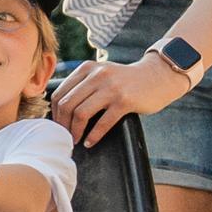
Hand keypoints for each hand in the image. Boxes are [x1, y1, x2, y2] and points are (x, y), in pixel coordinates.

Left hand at [52, 51, 193, 147]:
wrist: (157, 76)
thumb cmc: (125, 81)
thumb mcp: (101, 74)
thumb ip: (82, 85)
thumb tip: (58, 110)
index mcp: (86, 69)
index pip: (59, 93)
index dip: (55, 114)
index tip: (57, 126)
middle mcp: (96, 75)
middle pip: (67, 104)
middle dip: (62, 125)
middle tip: (64, 137)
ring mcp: (111, 88)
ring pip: (81, 113)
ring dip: (75, 132)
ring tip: (75, 141)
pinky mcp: (125, 101)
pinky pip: (102, 123)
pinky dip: (93, 136)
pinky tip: (90, 143)